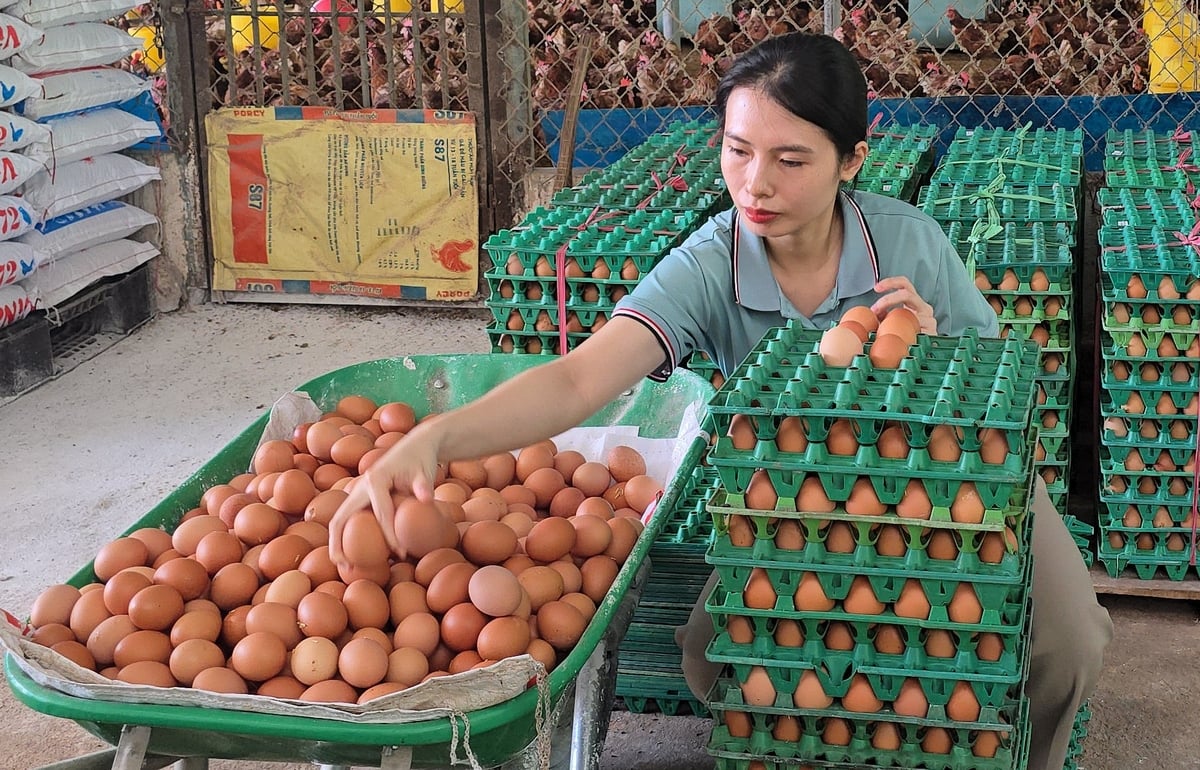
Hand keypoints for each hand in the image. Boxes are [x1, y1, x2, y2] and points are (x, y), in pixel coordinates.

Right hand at [328, 424, 440, 565]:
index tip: (401, 554)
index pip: (381, 514)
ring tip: (342, 565)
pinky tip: (351, 553)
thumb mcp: (425, 471)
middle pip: (341, 518)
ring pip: (339, 520)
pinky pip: (347, 519)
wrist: (415, 446)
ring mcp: (357, 492)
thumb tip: (426, 500)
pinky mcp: (360, 497)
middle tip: (346, 566)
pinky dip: (345, 535)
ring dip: (336, 542)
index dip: (390, 536)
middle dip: (339, 544)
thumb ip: (424, 485)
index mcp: (375, 480)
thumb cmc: (421, 460)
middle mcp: (360, 486)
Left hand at [871, 277, 937, 334]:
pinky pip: (915, 326)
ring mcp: (928, 318)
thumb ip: (884, 315)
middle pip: (907, 293)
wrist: (924, 351)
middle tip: (875, 309)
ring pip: (909, 310)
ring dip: (892, 318)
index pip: (904, 285)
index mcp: (914, 302)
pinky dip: (903, 330)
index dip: (891, 282)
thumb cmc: (908, 336)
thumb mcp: (893, 322)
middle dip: (887, 299)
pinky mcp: (931, 329)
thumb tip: (870, 312)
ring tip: (882, 327)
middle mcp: (923, 307)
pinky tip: (898, 336)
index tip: (877, 288)